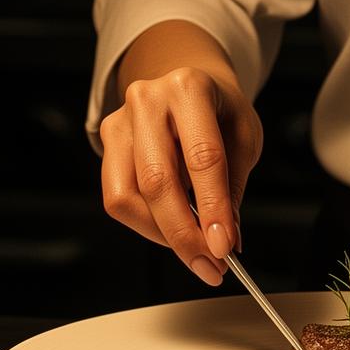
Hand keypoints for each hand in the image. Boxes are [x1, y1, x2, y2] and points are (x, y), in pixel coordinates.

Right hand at [99, 66, 262, 285]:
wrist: (190, 86)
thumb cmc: (219, 111)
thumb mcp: (244, 138)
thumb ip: (232, 188)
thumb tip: (223, 239)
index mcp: (190, 88)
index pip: (202, 157)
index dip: (214, 208)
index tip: (223, 247)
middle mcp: (148, 100)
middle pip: (158, 181)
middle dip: (184, 234)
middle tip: (209, 264)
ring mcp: (121, 121)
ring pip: (129, 197)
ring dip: (163, 234)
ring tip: (194, 247)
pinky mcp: (106, 143)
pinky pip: (118, 199)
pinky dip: (146, 224)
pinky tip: (172, 225)